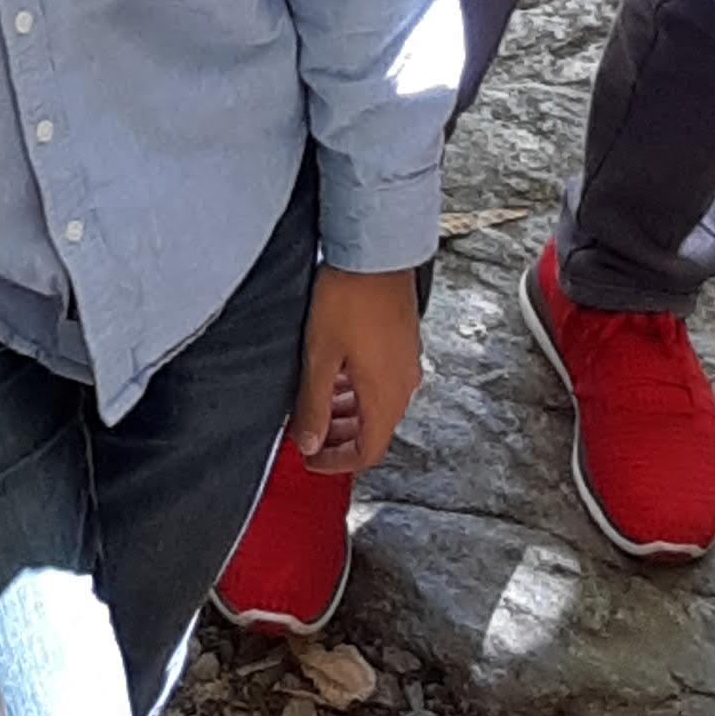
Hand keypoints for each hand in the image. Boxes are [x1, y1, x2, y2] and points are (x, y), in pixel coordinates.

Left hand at [285, 262, 423, 475]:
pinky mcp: (402, 342)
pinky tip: (334, 375)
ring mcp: (406, 362)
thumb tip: (308, 443)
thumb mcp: (320, 357)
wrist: (376, 251)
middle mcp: (404, 383)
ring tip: (315, 405)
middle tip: (308, 435)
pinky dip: (357, 389)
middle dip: (339, 439)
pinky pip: (382, 380)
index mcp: (386, 395)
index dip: (337, 463)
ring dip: (347, 413)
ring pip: (377, 404)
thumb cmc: (349, 298)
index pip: (368, 452)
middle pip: (374, 430)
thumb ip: (313, 406)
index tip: (310, 459)